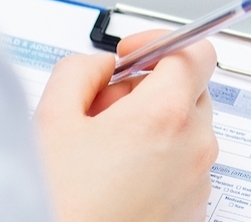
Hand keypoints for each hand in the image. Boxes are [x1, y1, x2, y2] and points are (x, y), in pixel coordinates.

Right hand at [34, 31, 218, 221]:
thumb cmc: (60, 201)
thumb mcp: (52, 118)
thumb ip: (82, 71)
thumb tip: (102, 64)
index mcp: (165, 116)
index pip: (195, 53)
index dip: (161, 44)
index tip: (134, 53)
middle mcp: (194, 147)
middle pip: (192, 91)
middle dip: (151, 87)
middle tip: (105, 106)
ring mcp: (198, 181)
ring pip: (188, 130)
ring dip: (154, 125)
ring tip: (104, 149)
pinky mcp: (194, 208)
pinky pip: (185, 166)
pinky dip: (159, 160)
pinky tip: (116, 176)